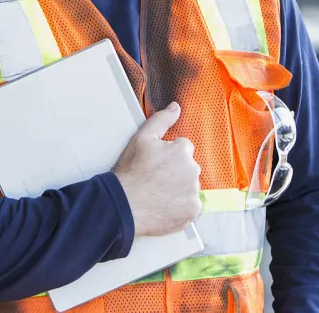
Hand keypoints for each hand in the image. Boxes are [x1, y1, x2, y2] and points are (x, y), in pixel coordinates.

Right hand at [112, 101, 201, 236]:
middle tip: (154, 178)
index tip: (154, 163)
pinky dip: (180, 205)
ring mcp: (194, 192)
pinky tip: (163, 204)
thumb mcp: (141, 138)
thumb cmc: (130, 172)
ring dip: (178, 187)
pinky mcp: (192, 211)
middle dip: (175, 170)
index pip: (183, 148)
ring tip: (157, 192)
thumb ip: (161, 120)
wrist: (125, 204)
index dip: (167, 154)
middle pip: (187, 167)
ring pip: (189, 186)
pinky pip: (190, 205)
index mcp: (182, 151)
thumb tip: (175, 107)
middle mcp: (193, 171)